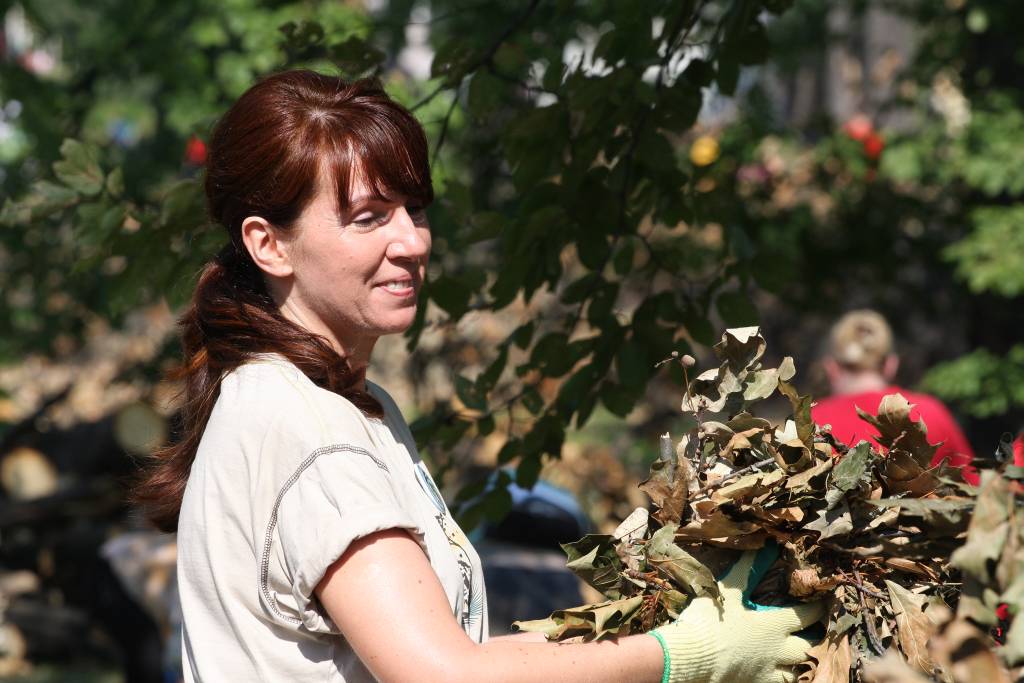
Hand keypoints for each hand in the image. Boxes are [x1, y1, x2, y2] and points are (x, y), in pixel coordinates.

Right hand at [649, 545, 823, 682]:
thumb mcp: (729, 591)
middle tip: (814, 630)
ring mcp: (767, 672)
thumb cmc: (709, 621)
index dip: (818, 607)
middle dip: (814, 638)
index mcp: (773, 626)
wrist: (690, 657)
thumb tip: (769, 545)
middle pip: (808, 647)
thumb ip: (749, 569)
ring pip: (797, 671)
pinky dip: (783, 677)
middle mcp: (776, 651)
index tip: (825, 601)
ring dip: (800, 662)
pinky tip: (777, 671)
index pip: (806, 616)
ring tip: (798, 654)